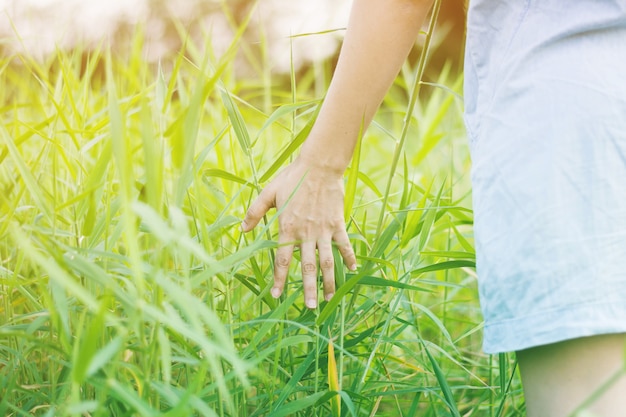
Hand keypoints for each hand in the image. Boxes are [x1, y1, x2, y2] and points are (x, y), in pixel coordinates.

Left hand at [241, 157, 356, 307]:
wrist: (319, 166)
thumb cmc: (292, 177)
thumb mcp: (268, 193)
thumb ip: (254, 212)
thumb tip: (243, 229)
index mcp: (287, 228)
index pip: (281, 260)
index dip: (278, 279)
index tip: (275, 296)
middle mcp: (305, 234)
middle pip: (307, 268)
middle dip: (308, 289)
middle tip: (311, 307)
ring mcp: (323, 230)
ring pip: (327, 261)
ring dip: (329, 281)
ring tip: (330, 298)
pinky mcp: (337, 224)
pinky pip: (344, 245)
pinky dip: (349, 257)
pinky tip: (353, 270)